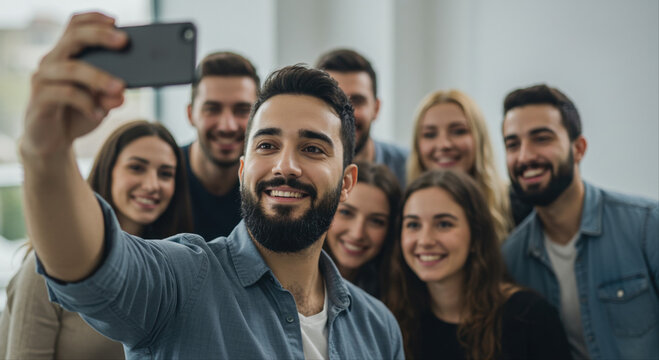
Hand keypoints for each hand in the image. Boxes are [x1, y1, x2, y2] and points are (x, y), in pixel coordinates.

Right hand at [21, 12, 127, 158]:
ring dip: (99, 77)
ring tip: (120, 88)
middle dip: (100, 36)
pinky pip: (65, 93)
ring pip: (72, 68)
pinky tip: (99, 114)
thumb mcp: (101, 105)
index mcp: (67, 55)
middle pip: (74, 38)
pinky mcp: (39, 98)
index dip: (93, 19)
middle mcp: (53, 62)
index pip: (75, 26)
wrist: (51, 142)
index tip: (116, 20)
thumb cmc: (77, 115)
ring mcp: (44, 79)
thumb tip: (122, 93)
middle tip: (124, 41)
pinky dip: (86, 103)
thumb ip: (111, 96)